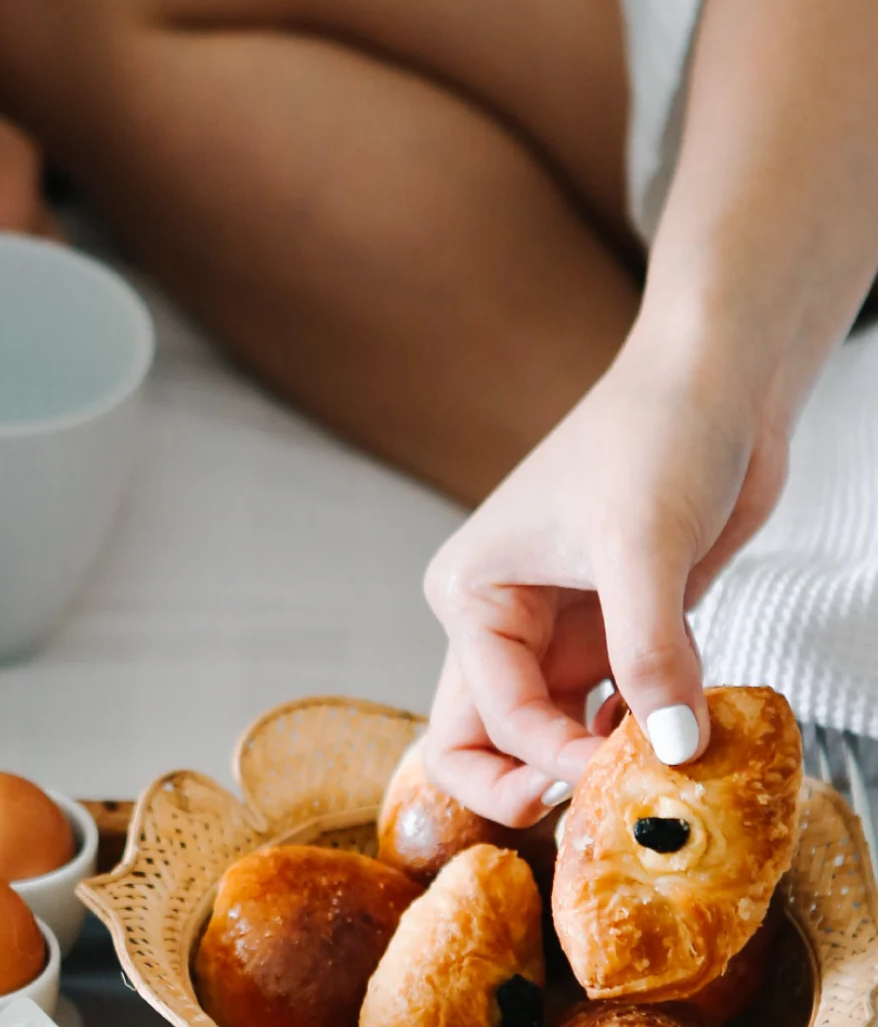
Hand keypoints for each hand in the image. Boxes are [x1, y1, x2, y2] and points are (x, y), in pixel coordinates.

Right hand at [423, 332, 789, 826]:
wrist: (716, 386)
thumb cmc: (654, 435)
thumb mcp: (642, 542)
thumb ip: (648, 653)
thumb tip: (672, 752)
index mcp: (474, 593)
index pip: (496, 713)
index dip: (555, 756)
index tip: (628, 771)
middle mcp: (502, 619)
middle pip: (486, 738)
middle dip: (533, 782)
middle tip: (598, 803)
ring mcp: (558, 628)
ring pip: (552, 732)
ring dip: (598, 761)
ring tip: (659, 767)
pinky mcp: (613, 630)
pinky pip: (612, 707)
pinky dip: (643, 730)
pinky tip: (684, 722)